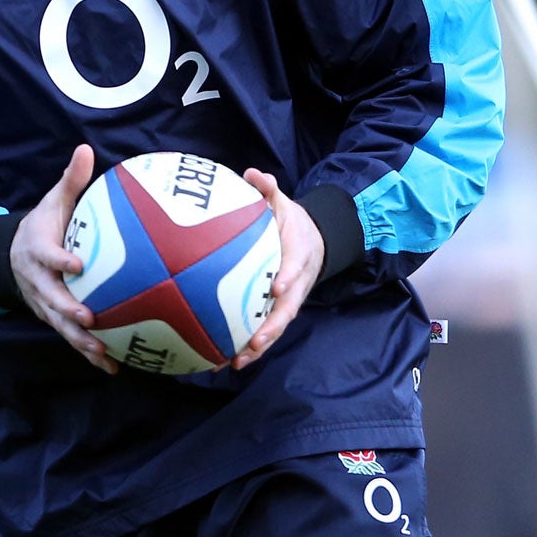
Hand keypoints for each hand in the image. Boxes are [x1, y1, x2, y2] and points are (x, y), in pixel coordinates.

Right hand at [11, 145, 116, 374]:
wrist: (13, 256)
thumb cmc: (42, 226)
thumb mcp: (51, 202)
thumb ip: (70, 181)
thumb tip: (85, 149)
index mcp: (38, 251)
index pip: (47, 256)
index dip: (60, 261)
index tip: (77, 264)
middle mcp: (39, 282)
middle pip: (52, 299)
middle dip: (69, 310)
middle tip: (90, 317)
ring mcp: (45, 304)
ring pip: (62, 326)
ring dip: (81, 340)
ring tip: (103, 352)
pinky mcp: (55, 319)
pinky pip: (72, 338)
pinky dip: (90, 354)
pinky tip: (114, 367)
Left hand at [235, 170, 325, 370]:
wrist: (313, 242)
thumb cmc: (291, 223)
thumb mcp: (284, 203)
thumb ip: (269, 189)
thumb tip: (253, 173)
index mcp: (297, 257)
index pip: (294, 268)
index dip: (288, 278)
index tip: (277, 286)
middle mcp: (294, 285)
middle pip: (285, 311)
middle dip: (270, 329)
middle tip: (253, 342)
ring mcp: (286, 302)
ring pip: (274, 328)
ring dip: (257, 347)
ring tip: (234, 362)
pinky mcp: (275, 311)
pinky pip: (262, 330)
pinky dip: (246, 346)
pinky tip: (222, 360)